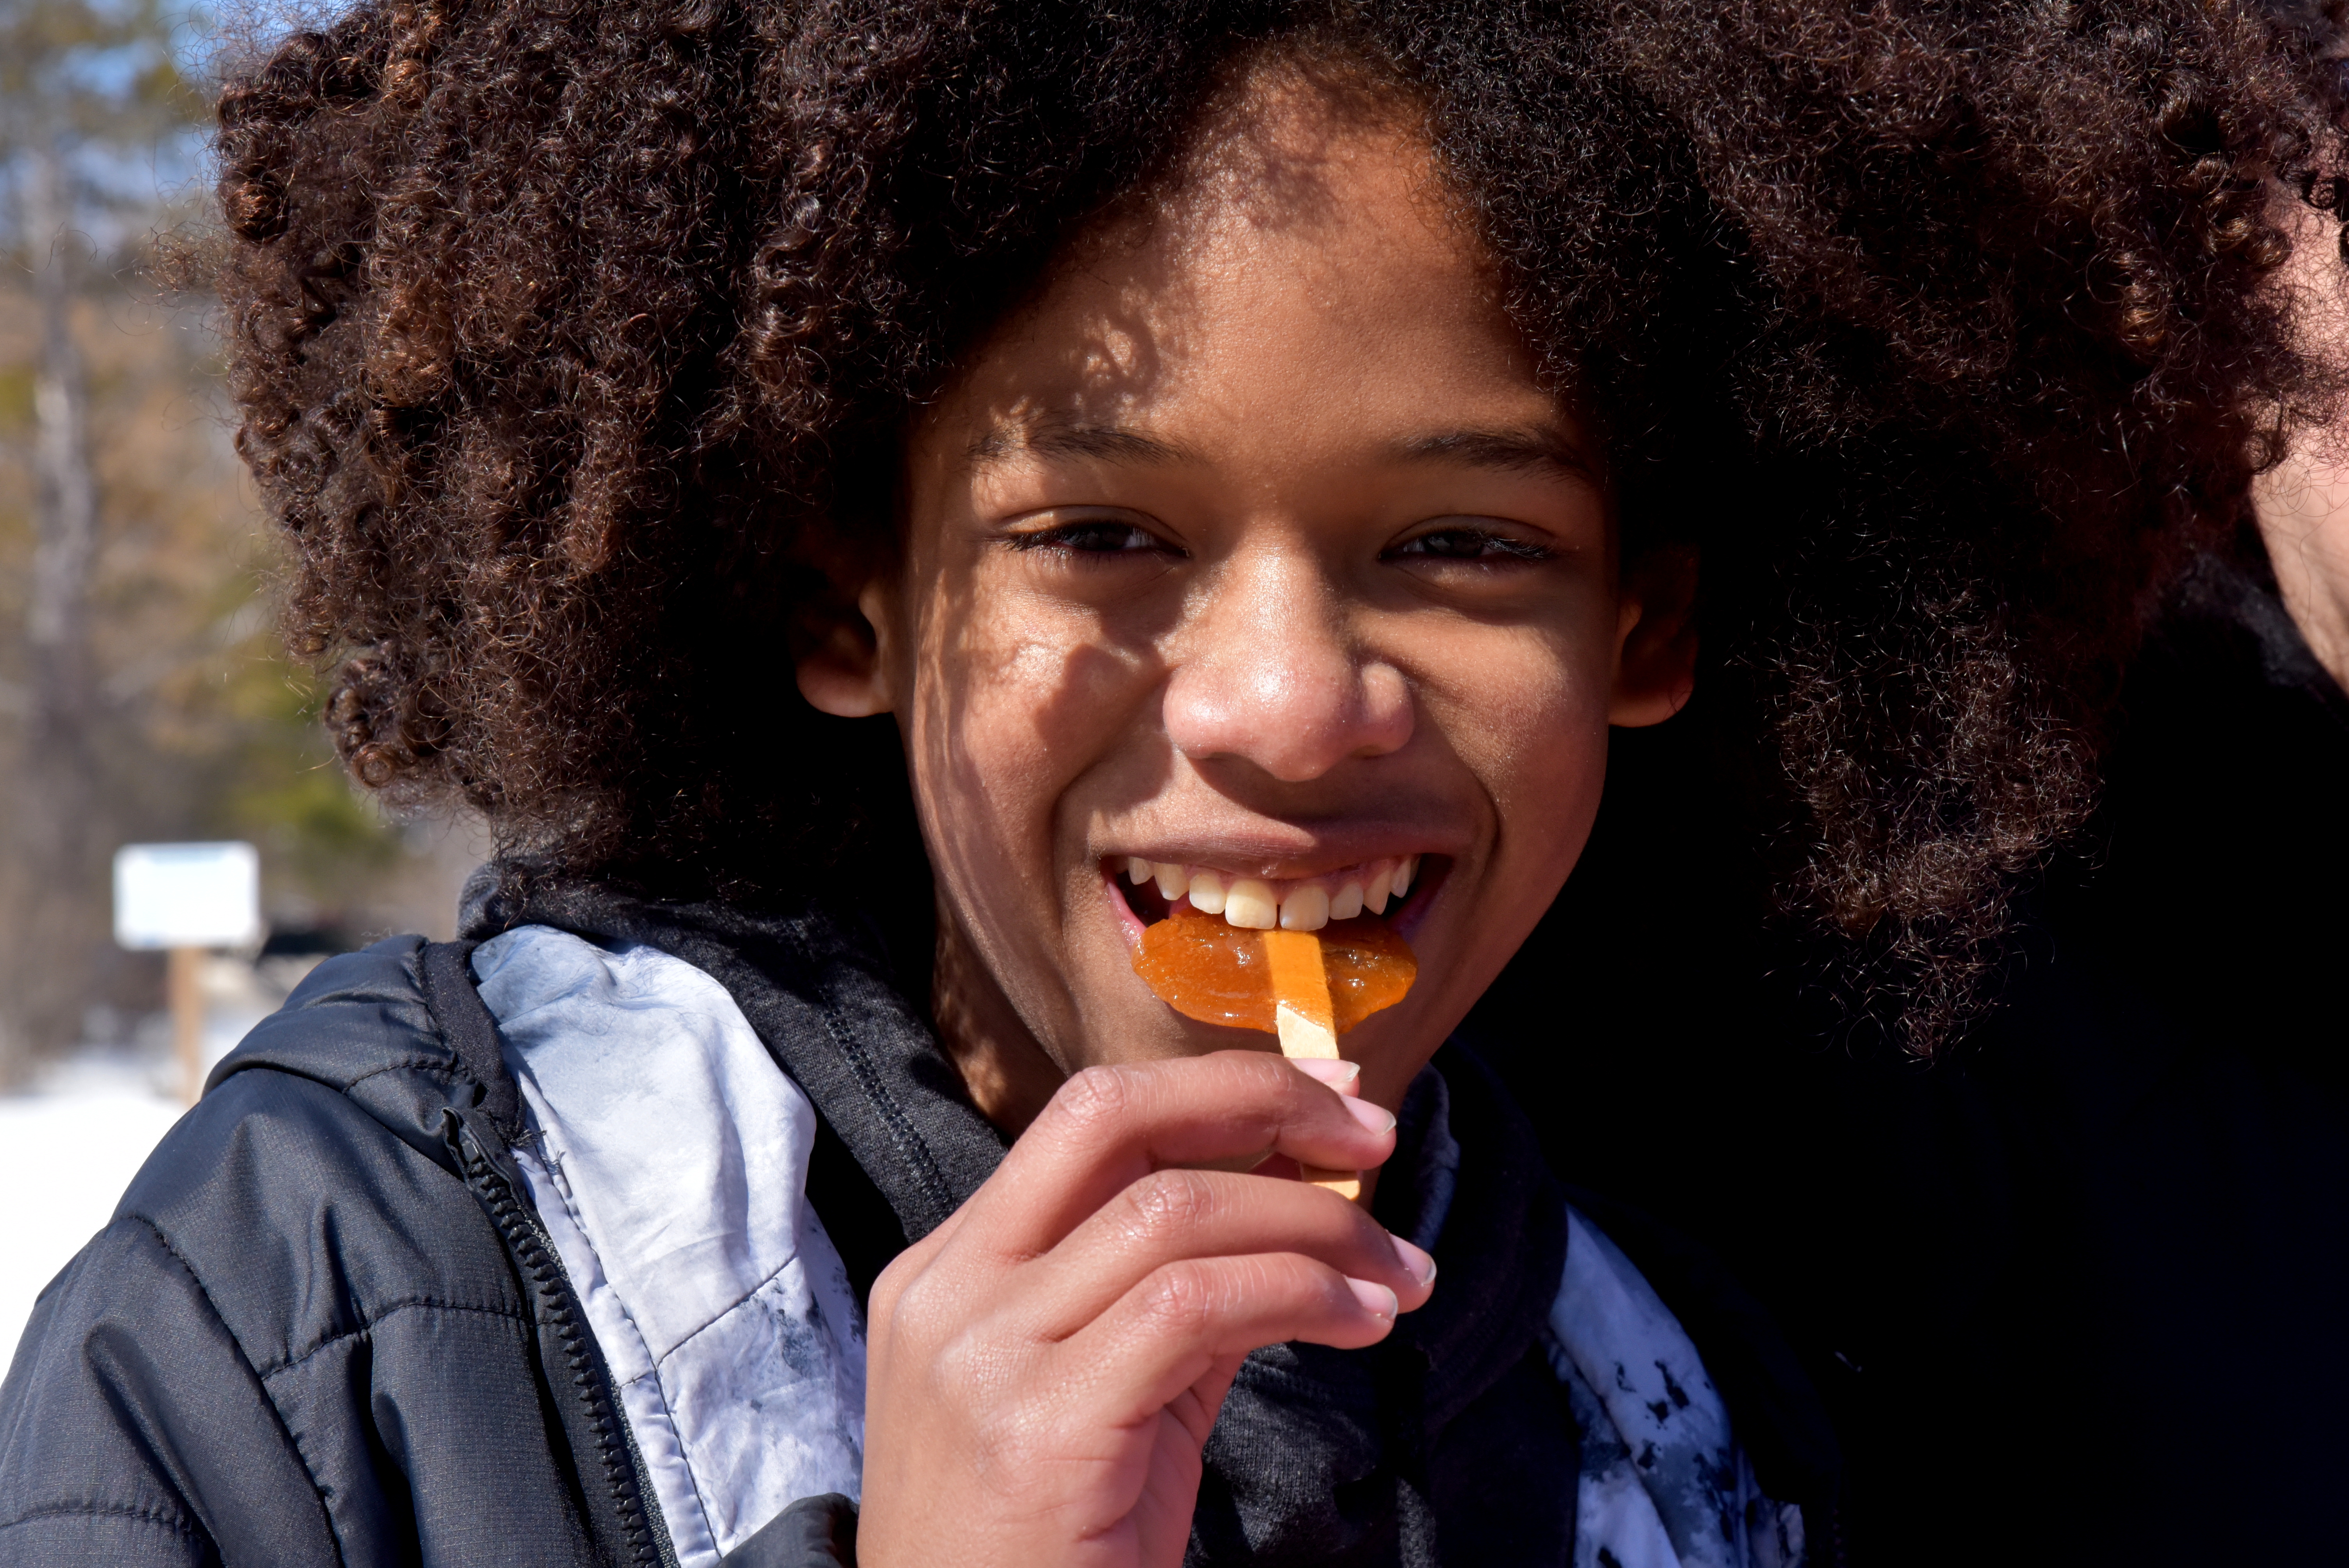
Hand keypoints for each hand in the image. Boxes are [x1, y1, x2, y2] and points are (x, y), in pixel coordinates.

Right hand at [855, 1050, 1435, 1567]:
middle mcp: (951, 1291)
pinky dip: (1301, 1293)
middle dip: (1259, 1098)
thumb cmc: (1051, 1549)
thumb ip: (1181, 1293)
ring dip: (1319, 1225)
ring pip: (1174, 1211)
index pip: (1092, 1121)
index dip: (1223, 1090)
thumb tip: (1300, 1193)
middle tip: (1374, 1129)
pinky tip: (1364, 1318)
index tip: (1332, 1095)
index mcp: (953, 1269)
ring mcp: (982, 1354)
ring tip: (1401, 1272)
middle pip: (1109, 1116)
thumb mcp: (1110, 1398)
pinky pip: (1194, 1307)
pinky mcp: (1038, 1428)